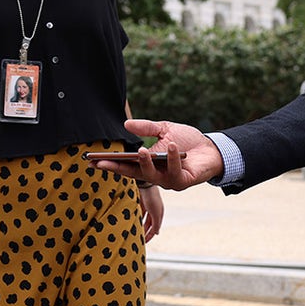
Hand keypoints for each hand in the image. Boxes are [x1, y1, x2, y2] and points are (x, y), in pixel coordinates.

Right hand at [89, 119, 224, 190]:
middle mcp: (155, 175)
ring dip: (146, 163)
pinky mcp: (183, 182)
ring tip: (141, 150)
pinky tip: (171, 146)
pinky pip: (174, 172)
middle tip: (102, 163)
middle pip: (133, 174)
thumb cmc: (186, 140)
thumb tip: (126, 124)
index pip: (125, 165)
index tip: (92, 161)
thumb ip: (146, 128)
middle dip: (117, 169)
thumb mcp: (164, 129)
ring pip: (152, 175)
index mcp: (147, 164)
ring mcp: (168, 181)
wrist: (212, 148)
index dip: (109, 164)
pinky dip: (172, 158)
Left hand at [137, 184, 162, 241]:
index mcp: (159, 214)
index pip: (155, 228)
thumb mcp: (156, 213)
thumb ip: (156, 224)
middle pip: (148, 224)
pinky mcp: (140, 201)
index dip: (150, 235)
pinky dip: (136, 217)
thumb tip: (156, 233)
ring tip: (134, 231)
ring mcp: (147, 205)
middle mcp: (154, 210)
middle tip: (138, 239)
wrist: (145, 182)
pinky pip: (138, 212)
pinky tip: (131, 221)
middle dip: (144, 231)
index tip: (144, 243)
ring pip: (143, 218)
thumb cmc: (152, 197)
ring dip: (139, 225)